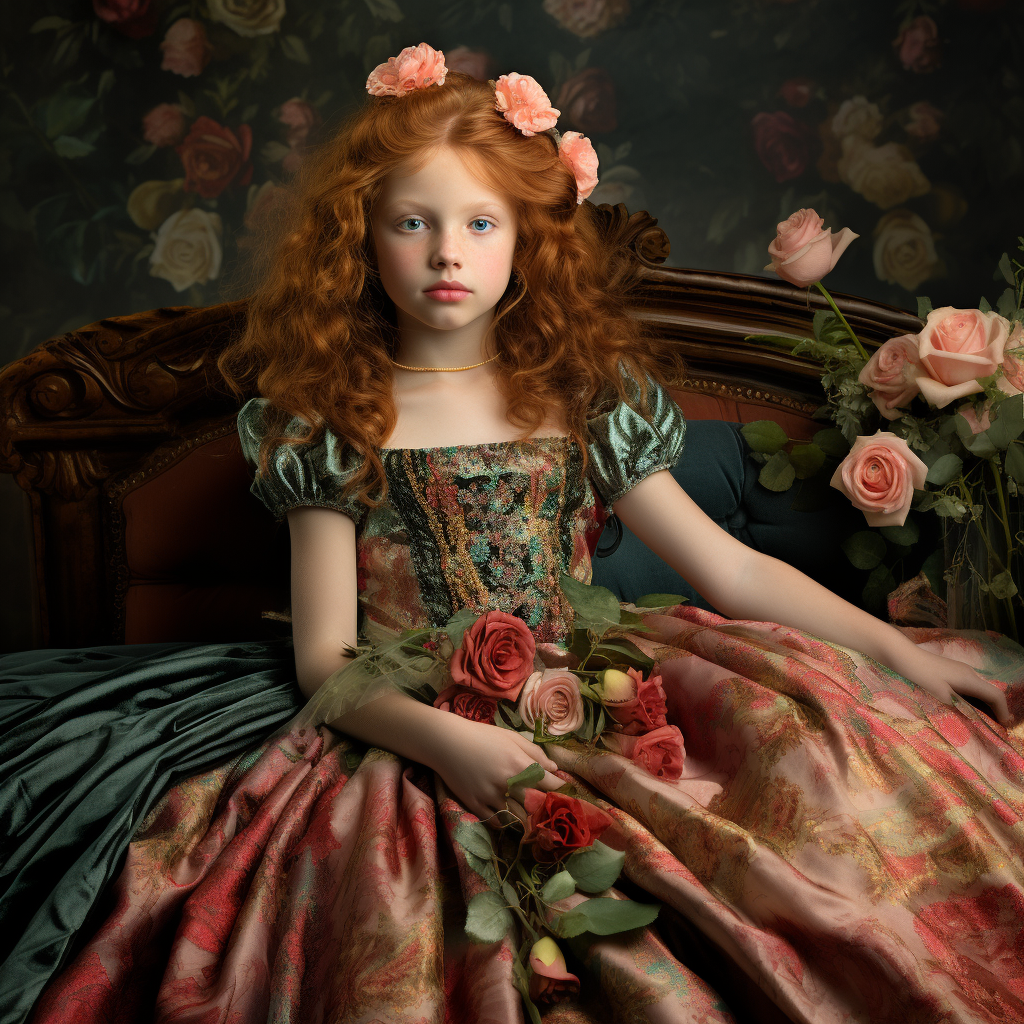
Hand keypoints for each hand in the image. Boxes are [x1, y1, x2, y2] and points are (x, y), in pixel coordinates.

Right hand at [427, 715, 563, 824]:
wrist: (446, 742)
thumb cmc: (481, 736)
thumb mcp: (511, 737)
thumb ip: (534, 752)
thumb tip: (554, 768)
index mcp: (518, 763)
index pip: (549, 783)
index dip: (560, 790)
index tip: (566, 793)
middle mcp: (507, 783)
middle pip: (536, 805)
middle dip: (546, 808)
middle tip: (552, 810)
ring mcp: (490, 796)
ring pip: (517, 817)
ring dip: (527, 818)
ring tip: (533, 817)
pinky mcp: (475, 805)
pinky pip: (496, 822)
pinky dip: (505, 821)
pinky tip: (508, 816)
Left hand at [889, 646, 1010, 725]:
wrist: (900, 655)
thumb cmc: (919, 676)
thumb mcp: (940, 697)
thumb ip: (960, 709)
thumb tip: (975, 723)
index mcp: (970, 679)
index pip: (996, 696)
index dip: (1003, 713)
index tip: (1004, 728)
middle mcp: (969, 673)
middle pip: (989, 693)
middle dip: (993, 711)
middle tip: (992, 730)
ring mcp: (959, 671)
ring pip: (978, 691)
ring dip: (981, 706)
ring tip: (978, 724)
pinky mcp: (949, 672)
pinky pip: (967, 688)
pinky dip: (970, 700)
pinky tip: (961, 711)